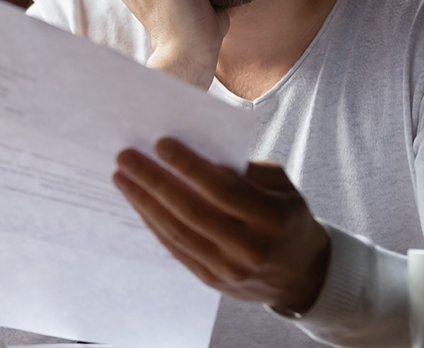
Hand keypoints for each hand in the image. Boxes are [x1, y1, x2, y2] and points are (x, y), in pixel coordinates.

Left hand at [113, 138, 330, 313]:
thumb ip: (247, 170)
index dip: (189, 166)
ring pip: (178, 232)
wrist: (301, 275)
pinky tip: (138, 203)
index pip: (223, 190)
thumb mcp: (282, 187)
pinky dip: (154, 224)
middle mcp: (250, 248)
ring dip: (144, 203)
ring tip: (122, 177)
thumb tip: (199, 154)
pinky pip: (176, 249)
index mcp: (272, 219)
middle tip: (126, 157)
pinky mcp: (212, 280)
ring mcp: (229, 269)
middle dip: (154, 182)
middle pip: (192, 211)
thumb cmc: (287, 217)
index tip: (161, 143)